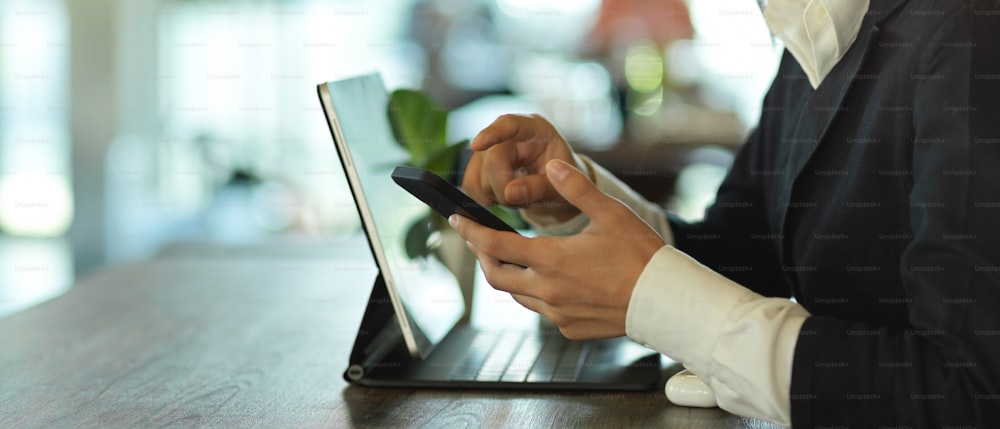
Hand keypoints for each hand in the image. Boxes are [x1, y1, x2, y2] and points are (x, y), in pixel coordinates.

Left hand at [450, 159, 664, 338]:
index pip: (495, 245)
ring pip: (516, 295)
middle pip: (496, 275)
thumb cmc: (642, 256)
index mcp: (552, 259)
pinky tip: (545, 280)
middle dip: (481, 254)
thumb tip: (551, 167)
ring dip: (508, 274)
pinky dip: (534, 293)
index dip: (471, 232)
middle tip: (476, 238)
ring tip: (509, 255)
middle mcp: (548, 290)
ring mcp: (557, 313)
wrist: (665, 301)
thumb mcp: (610, 214)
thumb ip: (576, 189)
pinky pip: (540, 311)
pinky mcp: (569, 328)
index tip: (456, 220)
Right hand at [462, 114, 589, 221]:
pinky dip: (486, 198)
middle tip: (525, 200)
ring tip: (520, 196)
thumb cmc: (563, 180)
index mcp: (535, 128)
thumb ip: (539, 188)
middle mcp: (509, 134)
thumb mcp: (561, 186)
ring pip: (478, 176)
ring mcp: (490, 148)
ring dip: (498, 196)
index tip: (477, 145)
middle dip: (505, 188)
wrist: (557, 186)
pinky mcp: (478, 165)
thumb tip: (510, 192)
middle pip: (492, 160)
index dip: (492, 133)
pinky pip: (470, 185)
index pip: (509, 124)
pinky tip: (504, 197)